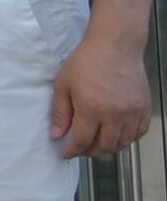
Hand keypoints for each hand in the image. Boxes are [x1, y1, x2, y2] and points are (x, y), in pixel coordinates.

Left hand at [53, 24, 152, 156]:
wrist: (115, 46)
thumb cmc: (86, 61)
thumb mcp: (64, 85)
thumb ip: (60, 113)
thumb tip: (57, 135)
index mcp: (91, 110)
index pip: (81, 142)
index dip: (72, 151)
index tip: (66, 154)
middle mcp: (115, 115)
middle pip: (103, 146)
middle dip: (89, 151)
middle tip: (80, 148)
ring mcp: (132, 112)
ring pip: (123, 143)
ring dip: (108, 147)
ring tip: (97, 142)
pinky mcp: (144, 107)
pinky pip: (139, 132)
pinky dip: (128, 138)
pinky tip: (117, 134)